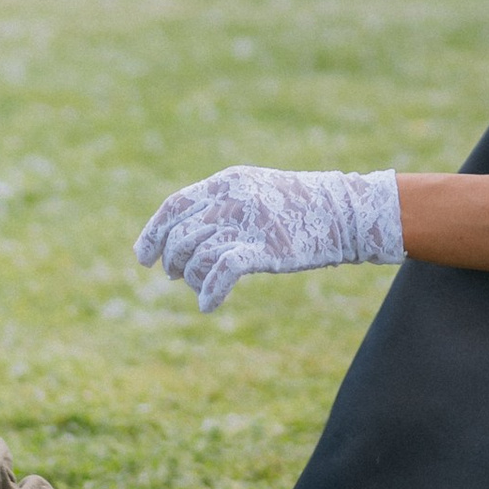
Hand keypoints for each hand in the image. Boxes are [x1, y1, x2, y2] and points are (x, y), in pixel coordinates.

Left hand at [135, 166, 403, 313]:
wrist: (344, 212)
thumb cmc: (299, 206)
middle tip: (178, 276)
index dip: (153, 234)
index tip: (143, 258)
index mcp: (226, 183)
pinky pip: (221, 273)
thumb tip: (183, 240)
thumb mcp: (255, 193)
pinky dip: (209, 292)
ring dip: (192, 280)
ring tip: (202, 288)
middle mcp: (232, 199)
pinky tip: (208, 306)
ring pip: (197, 257)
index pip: (173, 207)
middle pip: (180, 235)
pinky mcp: (264, 248)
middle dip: (172, 261)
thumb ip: (220, 209)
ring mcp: (248, 223)